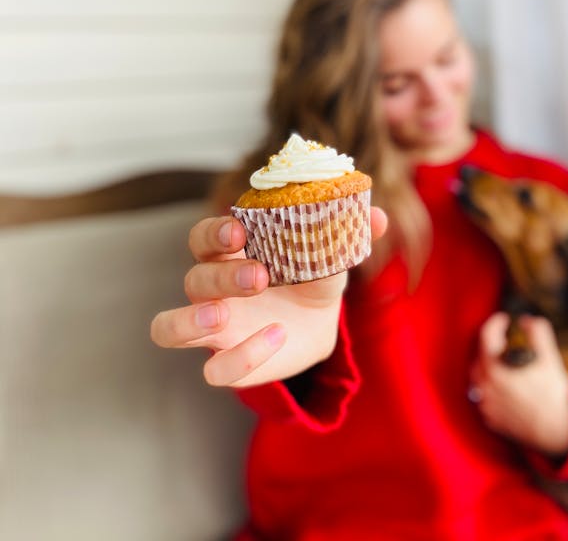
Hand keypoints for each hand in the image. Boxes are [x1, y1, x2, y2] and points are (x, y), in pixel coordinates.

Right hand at [150, 206, 387, 388]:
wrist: (318, 323)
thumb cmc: (312, 273)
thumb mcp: (331, 252)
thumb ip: (349, 232)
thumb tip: (379, 217)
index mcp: (230, 252)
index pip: (202, 237)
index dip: (213, 233)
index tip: (239, 230)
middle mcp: (212, 288)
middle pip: (193, 278)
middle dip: (221, 277)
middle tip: (259, 276)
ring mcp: (215, 328)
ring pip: (168, 327)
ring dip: (189, 321)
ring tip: (222, 317)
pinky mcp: (226, 362)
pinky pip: (214, 369)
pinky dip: (241, 357)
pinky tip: (276, 338)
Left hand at [469, 312, 567, 457]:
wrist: (554, 432)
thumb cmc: (551, 396)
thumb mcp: (549, 359)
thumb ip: (538, 333)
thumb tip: (527, 320)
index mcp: (494, 367)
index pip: (486, 335)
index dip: (495, 322)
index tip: (504, 319)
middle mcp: (484, 385)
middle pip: (479, 355)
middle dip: (491, 345)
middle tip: (506, 341)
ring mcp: (485, 403)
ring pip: (478, 377)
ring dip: (488, 366)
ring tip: (505, 363)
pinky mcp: (489, 418)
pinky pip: (483, 396)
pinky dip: (491, 387)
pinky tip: (506, 387)